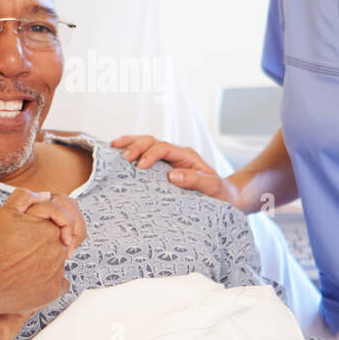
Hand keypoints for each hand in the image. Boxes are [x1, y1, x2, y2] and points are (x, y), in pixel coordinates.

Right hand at [0, 188, 85, 317]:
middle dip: (46, 243)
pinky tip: (33, 279)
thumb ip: (26, 197)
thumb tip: (45, 195)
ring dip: (46, 261)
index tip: (40, 231)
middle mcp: (58, 251)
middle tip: (26, 249)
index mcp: (50, 230)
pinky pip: (61, 284)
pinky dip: (49, 281)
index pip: (62, 221)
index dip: (48, 224)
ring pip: (58, 262)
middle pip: (60, 242)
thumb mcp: (5, 213)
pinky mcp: (53, 291)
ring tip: (24, 264)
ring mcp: (57, 272)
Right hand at [111, 135, 240, 208]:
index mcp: (186, 156)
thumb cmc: (219, 193)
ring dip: (130, 144)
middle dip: (136, 146)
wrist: (225, 198)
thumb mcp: (211, 186)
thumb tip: (172, 175)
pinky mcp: (161, 170)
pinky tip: (118, 155)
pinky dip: (132, 153)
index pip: (164, 148)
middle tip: (123, 157)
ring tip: (113, 147)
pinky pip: (145, 157)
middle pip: (152, 141)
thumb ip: (194, 179)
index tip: (140, 167)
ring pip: (146, 144)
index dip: (150, 154)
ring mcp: (167, 161)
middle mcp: (175, 155)